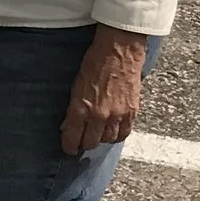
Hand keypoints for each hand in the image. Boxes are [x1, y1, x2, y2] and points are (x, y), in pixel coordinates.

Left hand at [61, 26, 147, 155]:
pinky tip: (112, 131)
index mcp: (81, 108)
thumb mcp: (76, 85)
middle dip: (84, 144)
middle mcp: (99, 115)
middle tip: (82, 141)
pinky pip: (124, 133)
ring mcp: (117, 115)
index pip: (73, 138)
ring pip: (107, 140)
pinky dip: (117, 135)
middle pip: (90, 143)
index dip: (69, 146)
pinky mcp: (132, 112)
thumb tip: (67, 125)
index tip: (69, 149)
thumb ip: (73, 108)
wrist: (119, 51)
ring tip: (97, 134)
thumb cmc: (94, 62)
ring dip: (100, 139)